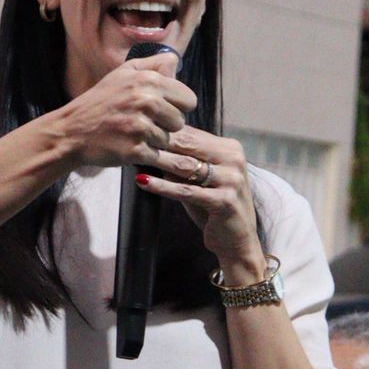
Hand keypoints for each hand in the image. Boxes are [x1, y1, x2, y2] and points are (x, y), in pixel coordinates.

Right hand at [52, 51, 197, 168]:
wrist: (72, 131)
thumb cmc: (100, 101)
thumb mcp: (123, 73)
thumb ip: (153, 65)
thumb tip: (175, 62)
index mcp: (148, 80)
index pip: (188, 99)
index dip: (176, 106)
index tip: (160, 108)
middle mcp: (147, 101)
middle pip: (180, 121)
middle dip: (166, 125)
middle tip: (142, 122)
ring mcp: (141, 127)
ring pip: (168, 139)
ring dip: (154, 140)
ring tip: (132, 132)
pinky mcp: (135, 150)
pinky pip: (156, 155)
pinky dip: (144, 153)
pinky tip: (127, 144)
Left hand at [135, 127, 264, 282]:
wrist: (237, 241)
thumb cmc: (214, 208)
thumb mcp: (199, 181)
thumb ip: (182, 163)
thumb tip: (149, 145)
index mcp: (230, 149)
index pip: (192, 134)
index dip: (163, 130)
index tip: (138, 128)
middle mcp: (234, 160)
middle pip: (189, 145)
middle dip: (158, 141)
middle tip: (131, 137)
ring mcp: (232, 180)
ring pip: (186, 166)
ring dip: (157, 160)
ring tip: (133, 156)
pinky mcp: (224, 200)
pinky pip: (186, 191)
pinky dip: (162, 186)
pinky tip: (143, 181)